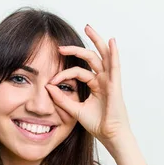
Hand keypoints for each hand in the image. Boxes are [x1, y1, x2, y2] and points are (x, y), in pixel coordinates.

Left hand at [45, 24, 130, 143]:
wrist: (110, 136)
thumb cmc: (98, 124)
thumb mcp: (75, 109)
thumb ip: (62, 99)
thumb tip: (48, 87)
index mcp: (95, 85)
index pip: (78, 72)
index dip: (63, 74)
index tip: (51, 80)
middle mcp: (103, 80)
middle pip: (91, 57)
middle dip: (77, 48)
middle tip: (62, 44)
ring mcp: (110, 81)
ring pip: (103, 56)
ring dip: (96, 41)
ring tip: (88, 28)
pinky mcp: (115, 85)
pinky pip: (115, 66)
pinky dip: (114, 53)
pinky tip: (111, 42)